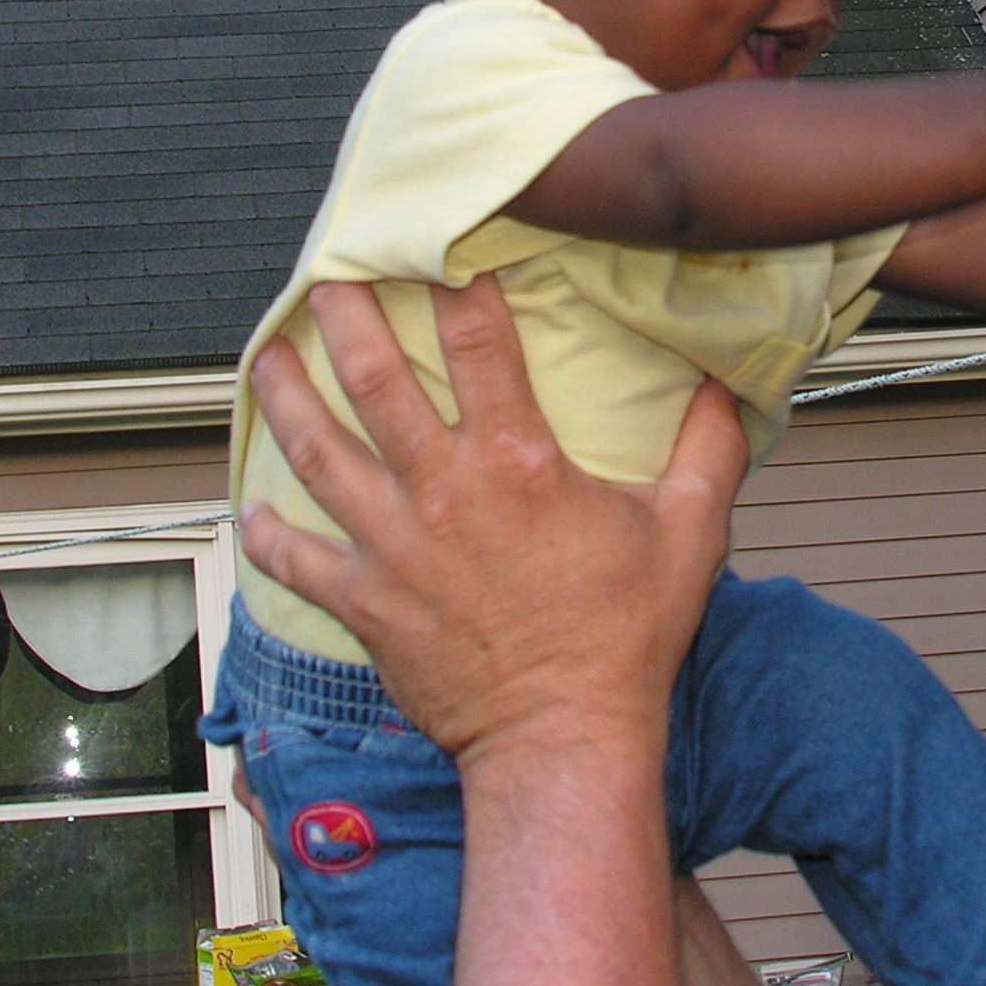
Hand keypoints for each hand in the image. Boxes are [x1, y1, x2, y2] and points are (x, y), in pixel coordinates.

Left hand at [238, 276, 753, 764]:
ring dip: (286, 399)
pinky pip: (298, 561)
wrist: (563, 740)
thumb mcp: (691, 533)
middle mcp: (445, 493)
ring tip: (265, 360)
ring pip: (319, 453)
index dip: (454, 280)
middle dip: (342, 319)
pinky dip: (270, 534)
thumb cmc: (624, 641)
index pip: (477, 340)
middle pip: (373, 379)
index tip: (438, 245)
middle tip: (323, 281)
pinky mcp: (366, 604)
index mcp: (518, 463)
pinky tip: (256, 508)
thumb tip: (729, 382)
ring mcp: (395, 548)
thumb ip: (709, 447)